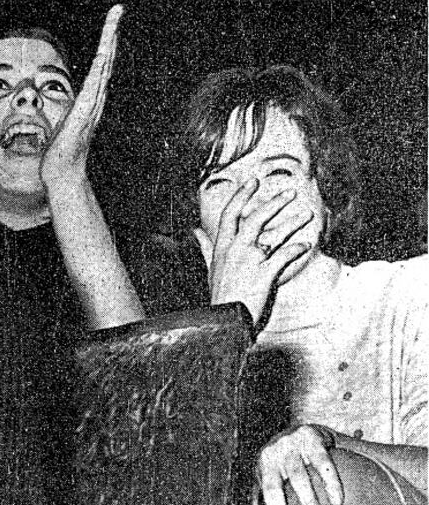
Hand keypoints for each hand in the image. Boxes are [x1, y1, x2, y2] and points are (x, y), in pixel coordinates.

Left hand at [40, 4, 122, 193]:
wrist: (62, 175)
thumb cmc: (58, 157)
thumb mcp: (61, 127)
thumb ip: (66, 118)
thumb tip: (62, 117)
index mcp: (89, 101)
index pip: (99, 67)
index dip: (105, 45)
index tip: (110, 26)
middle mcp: (95, 100)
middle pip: (106, 60)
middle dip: (112, 33)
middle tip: (118, 10)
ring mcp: (92, 105)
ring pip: (103, 65)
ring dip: (110, 40)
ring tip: (115, 17)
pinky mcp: (85, 111)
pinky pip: (95, 81)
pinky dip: (102, 62)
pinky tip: (105, 46)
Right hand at [194, 177, 313, 325]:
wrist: (223, 322)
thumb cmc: (220, 297)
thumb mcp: (210, 268)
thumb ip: (206, 248)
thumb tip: (196, 232)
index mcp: (221, 248)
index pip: (230, 214)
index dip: (241, 195)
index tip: (253, 182)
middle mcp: (234, 250)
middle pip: (254, 218)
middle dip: (273, 203)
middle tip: (290, 193)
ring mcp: (249, 261)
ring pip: (273, 234)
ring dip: (292, 222)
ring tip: (307, 214)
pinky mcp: (263, 274)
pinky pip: (284, 256)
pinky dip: (297, 250)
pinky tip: (306, 245)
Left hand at [252, 424, 343, 504]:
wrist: (303, 431)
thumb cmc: (284, 468)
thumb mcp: (269, 485)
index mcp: (259, 471)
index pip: (259, 502)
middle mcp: (270, 456)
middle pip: (273, 490)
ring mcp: (288, 445)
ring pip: (297, 476)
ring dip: (307, 502)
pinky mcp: (310, 436)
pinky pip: (321, 462)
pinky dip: (329, 481)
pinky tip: (337, 500)